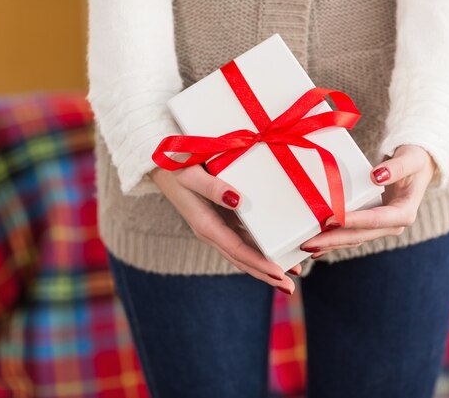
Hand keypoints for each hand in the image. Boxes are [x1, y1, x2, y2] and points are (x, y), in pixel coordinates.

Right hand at [149, 166, 299, 293]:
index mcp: (205, 225)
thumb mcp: (191, 174)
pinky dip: (261, 246)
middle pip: (242, 259)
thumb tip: (237, 200)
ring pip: (244, 250)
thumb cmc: (174, 165)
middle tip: (289, 287)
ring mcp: (216, 225)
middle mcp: (211, 230)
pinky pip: (243, 237)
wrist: (157, 161)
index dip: (258, 263)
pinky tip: (276, 247)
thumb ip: (212, 187)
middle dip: (266, 274)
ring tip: (291, 272)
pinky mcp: (220, 217)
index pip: (237, 250)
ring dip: (266, 263)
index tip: (279, 273)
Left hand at [300, 145, 435, 256]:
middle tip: (307, 243)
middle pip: (360, 235)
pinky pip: (351, 236)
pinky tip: (317, 248)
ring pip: (353, 239)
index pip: (375, 219)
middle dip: (333, 240)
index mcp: (404, 212)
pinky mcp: (371, 225)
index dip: (353, 221)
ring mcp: (381, 227)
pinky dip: (333, 242)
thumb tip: (377, 176)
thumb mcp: (410, 159)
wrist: (418, 167)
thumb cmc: (414, 160)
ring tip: (306, 247)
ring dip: (330, 244)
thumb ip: (396, 167)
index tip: (330, 220)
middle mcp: (392, 225)